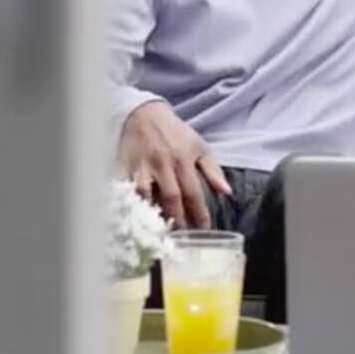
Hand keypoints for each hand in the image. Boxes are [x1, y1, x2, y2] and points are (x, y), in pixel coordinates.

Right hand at [119, 101, 231, 228]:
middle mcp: (163, 164)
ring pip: (147, 196)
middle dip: (178, 220)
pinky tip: (140, 218)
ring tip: (162, 232)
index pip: (193, 193)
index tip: (204, 230)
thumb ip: (213, 170)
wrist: (145, 115)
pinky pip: (129, 191)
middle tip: (183, 238)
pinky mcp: (127, 168)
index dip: (199, 213)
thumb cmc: (176, 134)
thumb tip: (227, 192)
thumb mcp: (199, 147)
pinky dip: (134, 204)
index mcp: (184, 160)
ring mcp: (143, 167)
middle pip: (171, 198)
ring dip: (154, 215)